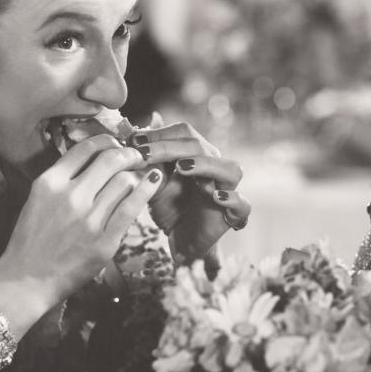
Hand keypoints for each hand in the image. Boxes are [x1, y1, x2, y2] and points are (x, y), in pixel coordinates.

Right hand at [0, 134, 161, 312]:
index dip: (108, 141)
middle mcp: (69, 196)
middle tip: (136, 157)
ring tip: (140, 176)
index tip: (116, 145)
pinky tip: (155, 181)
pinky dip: (147, 190)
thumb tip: (94, 161)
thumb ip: (62, 180)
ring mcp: (88, 220)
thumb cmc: (31, 242)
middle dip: (128, 154)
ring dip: (136, 175)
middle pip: (110, 159)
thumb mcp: (37, 200)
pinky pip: (132, 207)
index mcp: (49, 183)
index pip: (86, 148)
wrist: (24, 281)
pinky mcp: (104, 242)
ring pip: (125, 181)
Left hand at [132, 115, 250, 261]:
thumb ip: (147, 160)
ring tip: (182, 167)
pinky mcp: (232, 215)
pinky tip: (216, 197)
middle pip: (201, 147)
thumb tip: (128, 131)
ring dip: (206, 165)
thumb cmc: (169, 208)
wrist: (180, 240)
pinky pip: (243, 205)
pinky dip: (232, 199)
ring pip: (230, 170)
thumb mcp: (152, 183)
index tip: (132, 141)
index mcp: (197, 156)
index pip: (184, 133)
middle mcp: (215, 168)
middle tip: (144, 154)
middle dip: (169, 147)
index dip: (159, 134)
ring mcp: (226, 190)